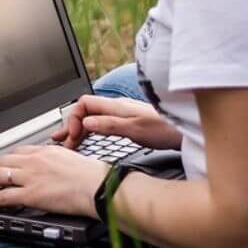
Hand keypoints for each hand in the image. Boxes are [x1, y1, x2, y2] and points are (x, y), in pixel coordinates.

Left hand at [0, 144, 108, 219]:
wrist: (97, 186)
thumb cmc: (92, 176)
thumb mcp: (73, 158)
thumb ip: (59, 161)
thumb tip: (57, 168)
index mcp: (46, 150)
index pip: (19, 151)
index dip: (8, 160)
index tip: (4, 165)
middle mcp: (35, 160)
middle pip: (3, 160)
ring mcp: (30, 176)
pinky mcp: (30, 194)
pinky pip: (2, 196)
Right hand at [51, 94, 181, 150]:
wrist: (187, 130)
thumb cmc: (166, 129)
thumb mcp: (136, 130)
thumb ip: (110, 125)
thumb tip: (86, 122)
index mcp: (116, 107)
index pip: (83, 105)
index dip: (73, 119)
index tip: (72, 137)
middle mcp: (117, 109)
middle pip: (85, 112)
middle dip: (70, 126)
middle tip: (59, 142)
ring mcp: (122, 116)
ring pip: (92, 119)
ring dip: (78, 130)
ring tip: (66, 143)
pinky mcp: (128, 125)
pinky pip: (101, 126)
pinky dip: (90, 133)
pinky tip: (88, 141)